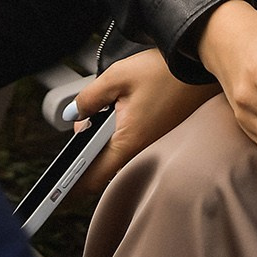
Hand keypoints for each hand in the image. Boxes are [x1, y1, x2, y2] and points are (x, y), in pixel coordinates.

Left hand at [70, 49, 219, 193]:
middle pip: (102, 162)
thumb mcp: (117, 77)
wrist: (200, 64)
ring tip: (103, 105)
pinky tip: (119, 104)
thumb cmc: (165, 70)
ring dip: (101, 135)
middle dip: (86, 145)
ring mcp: (151, 141)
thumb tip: (73, 114)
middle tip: (84, 116)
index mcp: (128, 141)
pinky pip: (129, 139)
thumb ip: (89, 98)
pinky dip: (116, 128)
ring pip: (115, 149)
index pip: (94, 177)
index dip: (72, 186)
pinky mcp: (156, 132)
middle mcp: (141, 148)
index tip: (56, 192)